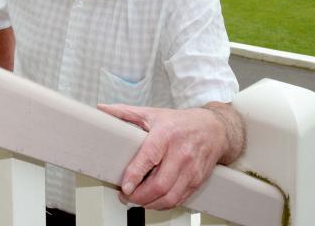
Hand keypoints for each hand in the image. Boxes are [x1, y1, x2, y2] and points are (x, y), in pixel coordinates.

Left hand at [97, 103, 235, 209]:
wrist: (213, 129)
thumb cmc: (180, 122)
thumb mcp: (151, 114)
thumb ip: (125, 112)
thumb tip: (102, 109)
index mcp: (166, 135)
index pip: (149, 158)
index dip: (135, 175)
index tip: (124, 186)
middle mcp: (180, 153)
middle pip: (160, 184)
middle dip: (139, 196)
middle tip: (126, 196)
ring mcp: (191, 169)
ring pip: (170, 196)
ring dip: (151, 204)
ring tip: (137, 201)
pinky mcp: (197, 180)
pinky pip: (180, 199)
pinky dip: (164, 204)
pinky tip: (153, 201)